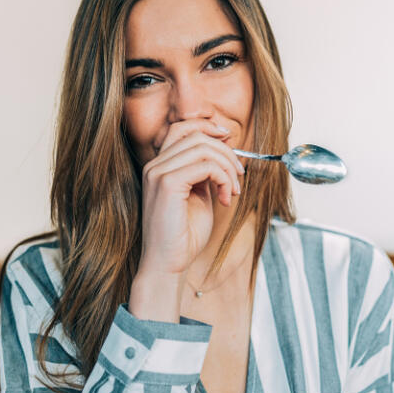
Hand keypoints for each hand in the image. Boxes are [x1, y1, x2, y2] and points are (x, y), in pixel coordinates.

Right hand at [130, 119, 243, 321]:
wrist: (168, 264)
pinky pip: (206, 165)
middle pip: (197, 135)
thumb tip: (224, 153)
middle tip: (238, 179)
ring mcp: (158, 173)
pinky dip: (223, 178)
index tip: (229, 140)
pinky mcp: (167, 184)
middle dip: (226, 153)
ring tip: (232, 192)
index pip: (181, 129)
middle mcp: (155, 166)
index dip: (207, 127)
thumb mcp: (199, 197)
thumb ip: (205, 174)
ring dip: (228, 168)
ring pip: (204, 148)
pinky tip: (225, 199)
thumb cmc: (183, 237)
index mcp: (159, 167)